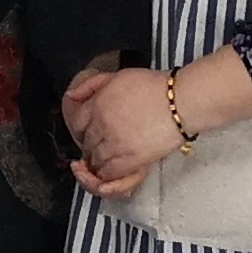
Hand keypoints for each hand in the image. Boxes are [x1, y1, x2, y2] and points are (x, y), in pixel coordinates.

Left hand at [63, 67, 186, 194]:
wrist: (180, 102)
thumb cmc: (155, 87)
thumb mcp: (118, 76)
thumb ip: (91, 85)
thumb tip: (71, 95)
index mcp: (97, 105)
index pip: (77, 124)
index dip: (82, 131)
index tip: (89, 134)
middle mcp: (102, 125)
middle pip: (86, 144)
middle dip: (90, 147)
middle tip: (101, 148)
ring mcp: (115, 144)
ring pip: (95, 161)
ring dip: (98, 162)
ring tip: (107, 160)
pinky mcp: (131, 160)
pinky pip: (109, 175)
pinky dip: (107, 176)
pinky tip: (112, 170)